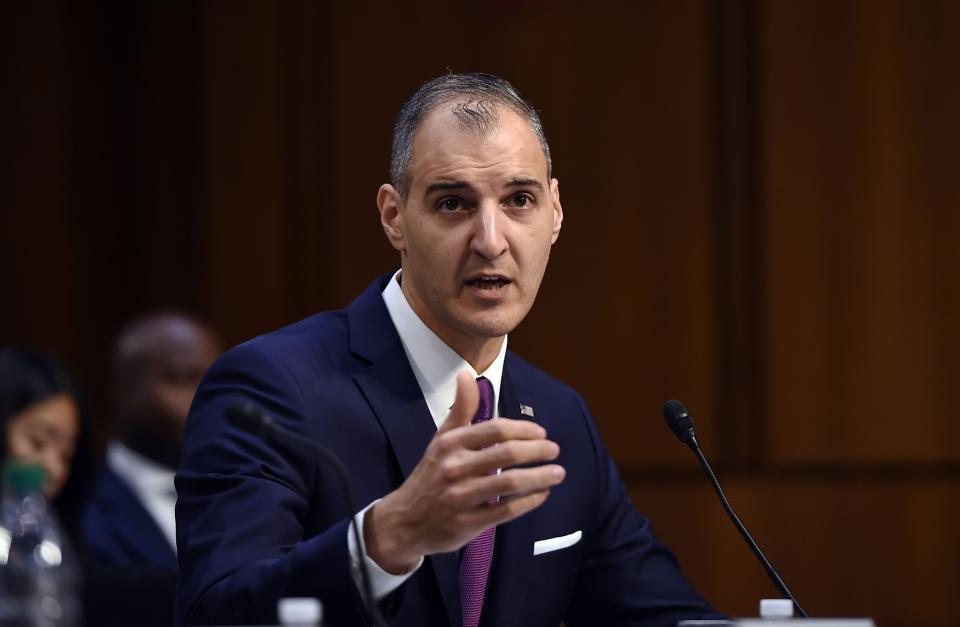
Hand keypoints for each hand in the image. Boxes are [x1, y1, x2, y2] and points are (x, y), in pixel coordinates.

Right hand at [363, 371, 564, 573]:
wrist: (404, 520)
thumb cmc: (431, 474)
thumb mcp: (442, 439)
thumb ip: (461, 409)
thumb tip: (466, 374)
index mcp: (452, 443)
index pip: (496, 429)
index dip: (524, 430)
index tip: (541, 432)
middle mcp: (456, 468)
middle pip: (507, 455)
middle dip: (538, 451)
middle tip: (555, 450)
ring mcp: (462, 497)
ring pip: (510, 484)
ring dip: (540, 477)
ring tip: (558, 473)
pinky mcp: (468, 523)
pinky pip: (506, 511)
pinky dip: (529, 501)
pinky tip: (542, 494)